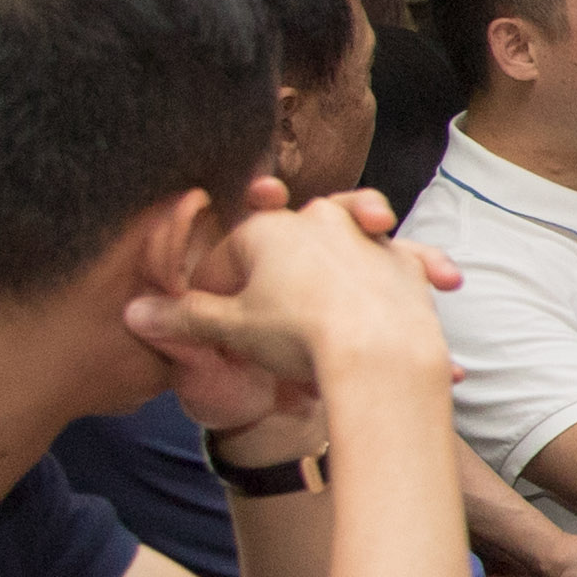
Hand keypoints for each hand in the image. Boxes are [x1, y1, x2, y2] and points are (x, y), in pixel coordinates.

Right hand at [128, 185, 452, 442]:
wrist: (376, 353)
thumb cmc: (297, 335)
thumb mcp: (230, 329)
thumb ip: (185, 318)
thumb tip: (134, 313)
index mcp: (270, 230)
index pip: (231, 253)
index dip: (216, 286)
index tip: (212, 320)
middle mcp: (323, 223)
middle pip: (296, 230)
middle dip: (286, 251)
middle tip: (279, 279)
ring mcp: (370, 242)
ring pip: (362, 231)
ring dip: (365, 238)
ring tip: (371, 235)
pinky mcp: (411, 268)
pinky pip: (414, 267)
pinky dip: (424, 273)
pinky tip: (443, 284)